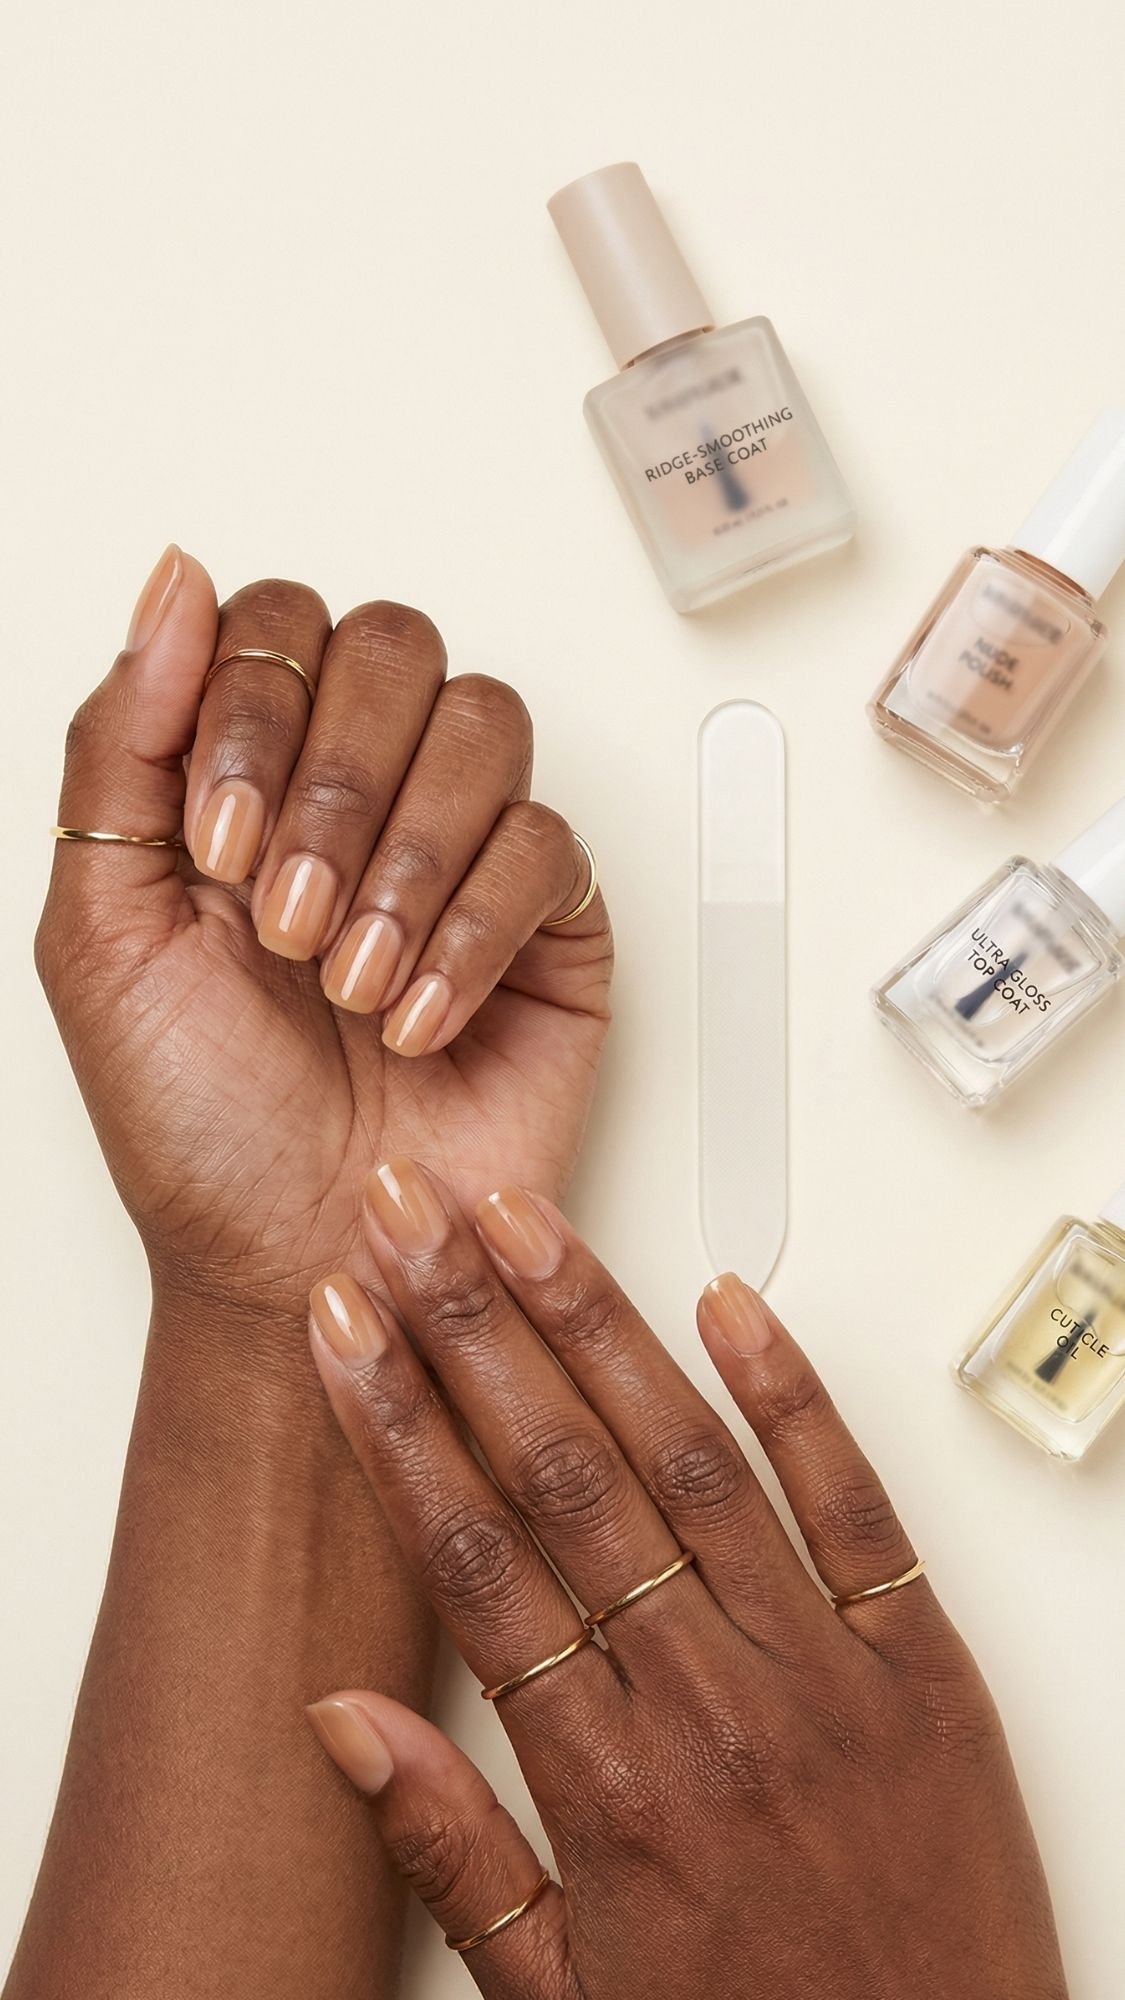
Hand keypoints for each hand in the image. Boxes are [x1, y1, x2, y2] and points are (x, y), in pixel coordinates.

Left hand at [35, 551, 611, 1328]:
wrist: (298, 1262)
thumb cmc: (197, 1125)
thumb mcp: (100, 932)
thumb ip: (125, 741)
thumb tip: (173, 579)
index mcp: (244, 776)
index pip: (275, 625)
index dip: (250, 712)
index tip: (214, 855)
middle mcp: (357, 795)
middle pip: (394, 646)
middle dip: (336, 785)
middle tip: (286, 920)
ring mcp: (461, 850)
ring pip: (485, 724)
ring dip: (407, 857)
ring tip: (349, 978)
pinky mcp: (549, 921)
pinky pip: (549, 846)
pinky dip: (474, 933)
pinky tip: (419, 1016)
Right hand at [304, 1162, 1067, 1999]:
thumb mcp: (565, 1999)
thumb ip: (451, 1848)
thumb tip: (346, 1720)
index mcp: (611, 1793)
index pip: (473, 1561)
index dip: (395, 1426)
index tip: (344, 1329)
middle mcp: (712, 1711)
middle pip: (564, 1478)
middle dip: (471, 1329)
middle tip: (409, 1219)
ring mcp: (826, 1675)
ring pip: (690, 1462)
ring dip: (597, 1326)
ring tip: (525, 1226)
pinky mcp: (928, 1665)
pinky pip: (855, 1504)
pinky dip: (793, 1394)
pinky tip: (731, 1303)